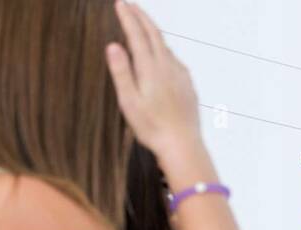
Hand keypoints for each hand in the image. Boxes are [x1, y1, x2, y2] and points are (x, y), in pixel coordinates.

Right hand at [106, 3, 202, 164]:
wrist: (183, 145)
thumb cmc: (152, 128)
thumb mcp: (129, 102)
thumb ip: (121, 72)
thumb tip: (113, 45)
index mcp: (150, 69)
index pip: (137, 35)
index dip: (128, 17)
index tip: (120, 3)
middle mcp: (168, 67)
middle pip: (154, 34)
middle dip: (141, 17)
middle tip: (130, 5)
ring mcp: (180, 75)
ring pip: (165, 46)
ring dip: (153, 31)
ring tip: (143, 24)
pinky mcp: (187, 85)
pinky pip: (174, 60)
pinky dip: (164, 49)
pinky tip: (161, 53)